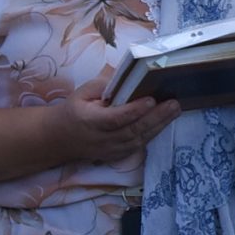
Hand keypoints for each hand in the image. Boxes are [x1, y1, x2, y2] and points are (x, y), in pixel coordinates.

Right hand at [48, 92, 181, 162]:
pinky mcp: (117, 155)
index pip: (115, 118)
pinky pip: (138, 146)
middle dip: (155, 117)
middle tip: (173, 104)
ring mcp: (110, 150)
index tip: (151, 99)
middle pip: (132, 130)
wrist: (59, 138)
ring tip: (175, 110)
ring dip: (159, 125)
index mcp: (90, 121)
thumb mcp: (81, 93)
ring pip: (138, 140)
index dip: (134, 111)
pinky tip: (165, 121)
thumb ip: (103, 86)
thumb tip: (127, 79)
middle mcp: (102, 139)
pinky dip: (153, 134)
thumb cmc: (74, 110)